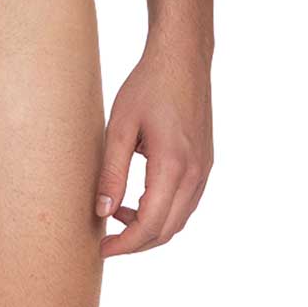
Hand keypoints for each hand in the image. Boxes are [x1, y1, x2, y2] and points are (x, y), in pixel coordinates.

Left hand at [95, 38, 213, 257]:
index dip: (125, 244)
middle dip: (136, 242)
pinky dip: (164, 211)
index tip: (103, 248)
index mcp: (173, 166)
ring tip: (117, 214)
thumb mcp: (119, 125)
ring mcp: (204, 170)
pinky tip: (138, 198)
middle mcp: (195, 174)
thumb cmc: (148, 85)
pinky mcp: (205, 163)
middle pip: (167, 230)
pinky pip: (186, 202)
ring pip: (179, 219)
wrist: (182, 58)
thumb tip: (102, 211)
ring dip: (150, 227)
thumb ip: (111, 171)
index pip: (150, 225)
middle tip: (107, 240)